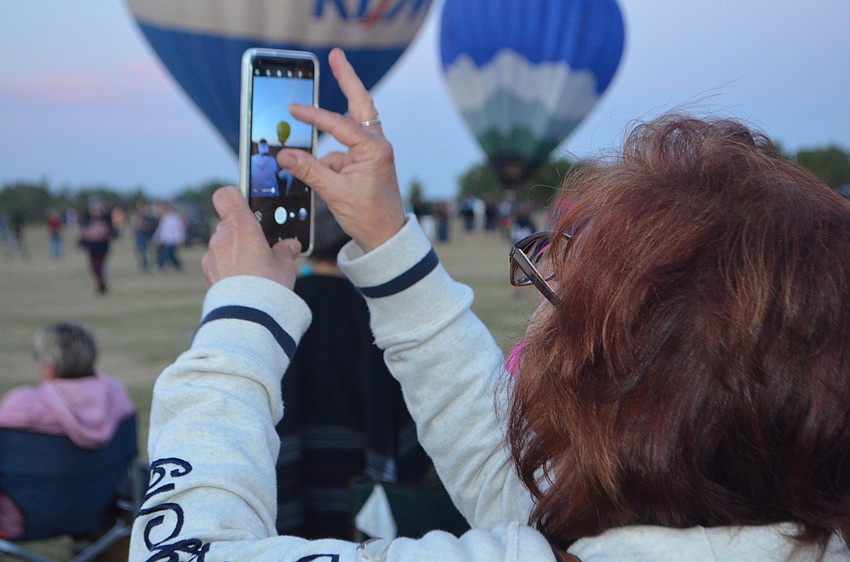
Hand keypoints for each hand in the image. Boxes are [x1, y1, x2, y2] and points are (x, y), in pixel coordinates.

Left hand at [201, 186, 300, 288]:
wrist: (248, 316)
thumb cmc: (268, 285)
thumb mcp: (286, 265)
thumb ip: (286, 250)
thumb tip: (290, 246)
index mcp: (241, 225)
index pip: (226, 195)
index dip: (236, 197)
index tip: (248, 206)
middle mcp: (221, 236)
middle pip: (229, 224)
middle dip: (243, 234)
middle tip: (261, 248)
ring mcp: (211, 255)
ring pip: (223, 245)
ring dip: (235, 252)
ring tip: (254, 269)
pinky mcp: (207, 274)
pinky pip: (218, 263)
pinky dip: (228, 268)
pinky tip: (243, 281)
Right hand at [276, 48, 405, 251]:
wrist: (386, 236)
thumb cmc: (368, 216)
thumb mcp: (336, 194)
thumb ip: (310, 171)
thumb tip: (284, 154)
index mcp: (375, 149)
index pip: (340, 125)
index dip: (314, 116)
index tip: (293, 109)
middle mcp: (377, 144)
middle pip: (360, 103)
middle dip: (347, 79)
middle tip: (336, 55)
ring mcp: (372, 151)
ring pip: (353, 119)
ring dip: (339, 106)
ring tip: (334, 78)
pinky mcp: (365, 159)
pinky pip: (343, 144)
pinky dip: (330, 147)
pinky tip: (320, 162)